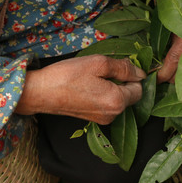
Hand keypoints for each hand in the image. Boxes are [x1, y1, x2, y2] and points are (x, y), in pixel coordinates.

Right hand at [15, 55, 145, 124]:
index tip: (118, 66)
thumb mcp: (98, 63)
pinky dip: (102, 94)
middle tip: (102, 70)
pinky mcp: (92, 119)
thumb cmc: (68, 76)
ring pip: (117, 99)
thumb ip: (124, 68)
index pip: (139, 88)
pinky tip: (87, 86)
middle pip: (129, 96)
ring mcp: (102, 119)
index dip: (133, 75)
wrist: (41, 93)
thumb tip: (140, 73)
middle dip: (121, 81)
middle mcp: (113, 115)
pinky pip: (106, 104)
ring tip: (92, 77)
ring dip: (111, 87)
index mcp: (117, 102)